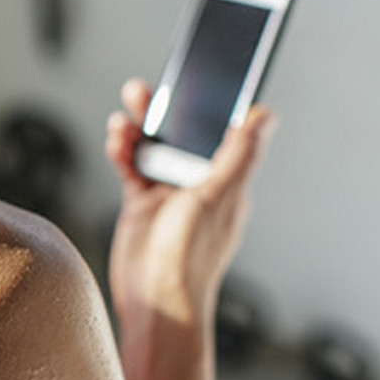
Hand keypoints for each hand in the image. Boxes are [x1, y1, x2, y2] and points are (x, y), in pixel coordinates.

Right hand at [105, 79, 276, 327]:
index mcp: (226, 180)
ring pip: (152, 148)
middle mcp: (198, 184)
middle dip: (161, 111)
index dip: (204, 105)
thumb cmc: (189, 258)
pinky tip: (115, 142)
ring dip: (137, 130)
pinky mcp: (142, 204)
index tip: (190, 80)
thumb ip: (238, 154)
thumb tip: (264, 116)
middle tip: (142, 91)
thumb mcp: (217, 196)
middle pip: (180, 135)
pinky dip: (122, 152)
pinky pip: (131, 167)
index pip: (218, 131)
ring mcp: (169, 194)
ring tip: (122, 118)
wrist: (154, 300)